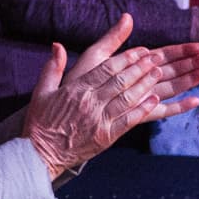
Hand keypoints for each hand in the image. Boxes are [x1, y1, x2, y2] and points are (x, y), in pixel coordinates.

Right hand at [19, 16, 198, 177]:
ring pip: (128, 97)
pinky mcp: (106, 136)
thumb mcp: (41, 92)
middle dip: (141, 67)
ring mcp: (99, 119)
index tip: (140, 51)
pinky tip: (156, 99)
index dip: (126, 58)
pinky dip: (143, 108)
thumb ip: (52, 68)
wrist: (40, 153)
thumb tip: (57, 45)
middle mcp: (90, 102)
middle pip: (121, 80)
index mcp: (76, 90)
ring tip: (159, 73)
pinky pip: (129, 120)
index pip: (106, 69)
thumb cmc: (40, 122)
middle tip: (156, 57)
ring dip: (146, 84)